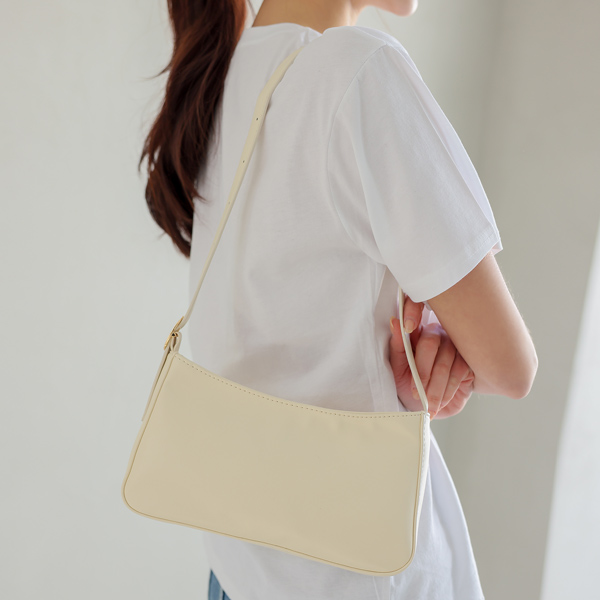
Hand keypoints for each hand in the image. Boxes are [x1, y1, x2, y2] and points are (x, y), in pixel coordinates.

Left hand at [389, 296, 474, 418]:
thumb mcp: (398, 368)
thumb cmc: (409, 385)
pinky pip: (459, 372)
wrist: (427, 408)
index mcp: (418, 331)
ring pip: (444, 362)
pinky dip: (448, 390)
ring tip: (428, 404)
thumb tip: (394, 322)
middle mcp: (438, 334)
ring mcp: (455, 346)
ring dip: (435, 388)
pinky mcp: (468, 361)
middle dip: (422, 373)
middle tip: (417, 394)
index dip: (412, 312)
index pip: (415, 316)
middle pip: (430, 342)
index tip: (407, 327)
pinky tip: (441, 401)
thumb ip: (397, 346)